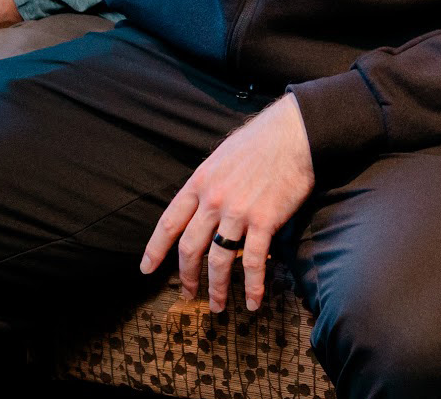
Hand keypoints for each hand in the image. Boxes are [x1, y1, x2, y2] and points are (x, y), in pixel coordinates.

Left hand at [141, 95, 315, 313]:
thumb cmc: (260, 140)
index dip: (155, 250)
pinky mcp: (263, 221)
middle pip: (190, 248)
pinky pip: (252, 262)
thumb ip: (208, 182)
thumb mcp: (221, 156)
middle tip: (187, 294)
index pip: (168, 223)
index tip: (147, 269)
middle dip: (186, 277)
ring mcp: (237, 212)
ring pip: (218, 261)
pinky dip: (252, 286)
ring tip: (217, 306)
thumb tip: (203, 204)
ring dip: (216, 288)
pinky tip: (252, 301)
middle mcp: (212, 200)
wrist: (294, 134)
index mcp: (199, 182)